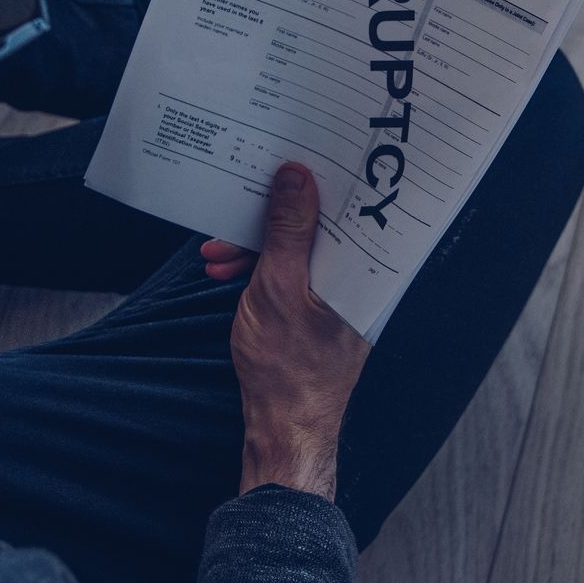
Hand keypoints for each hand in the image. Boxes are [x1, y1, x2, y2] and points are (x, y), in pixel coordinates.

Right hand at [209, 163, 370, 501]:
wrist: (284, 427)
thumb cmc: (288, 367)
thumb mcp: (277, 287)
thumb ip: (288, 230)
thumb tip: (296, 177)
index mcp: (366, 270)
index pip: (356, 205)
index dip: (327, 176)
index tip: (296, 155)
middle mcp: (361, 279)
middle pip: (323, 224)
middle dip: (274, 214)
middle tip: (236, 207)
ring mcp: (340, 294)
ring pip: (301, 248)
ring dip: (257, 245)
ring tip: (217, 255)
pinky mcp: (319, 308)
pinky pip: (293, 271)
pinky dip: (261, 268)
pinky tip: (227, 271)